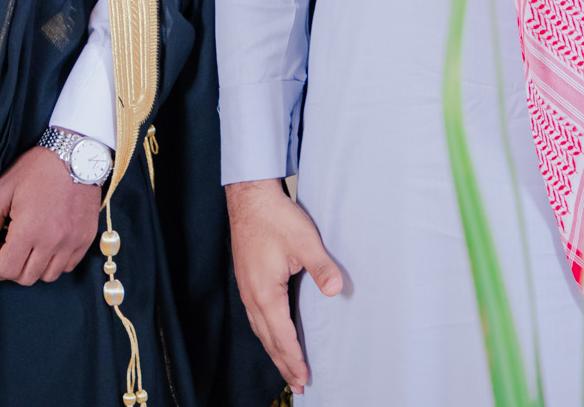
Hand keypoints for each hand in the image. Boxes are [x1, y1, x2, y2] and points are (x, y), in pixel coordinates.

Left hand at [0, 145, 102, 283]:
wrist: (77, 154)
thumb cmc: (36, 169)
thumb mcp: (1, 192)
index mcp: (30, 230)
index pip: (6, 270)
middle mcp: (54, 241)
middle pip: (26, 278)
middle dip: (9, 268)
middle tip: (6, 247)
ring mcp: (73, 241)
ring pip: (48, 276)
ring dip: (33, 267)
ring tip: (28, 246)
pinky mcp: (86, 238)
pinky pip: (68, 266)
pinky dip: (55, 262)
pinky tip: (47, 244)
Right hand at [227, 178, 341, 394]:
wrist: (249, 198)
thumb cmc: (275, 218)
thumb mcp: (305, 242)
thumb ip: (321, 267)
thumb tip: (337, 289)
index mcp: (265, 294)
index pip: (282, 337)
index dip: (294, 359)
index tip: (304, 378)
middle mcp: (252, 297)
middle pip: (269, 340)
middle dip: (284, 364)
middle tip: (298, 385)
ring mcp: (247, 290)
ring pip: (260, 330)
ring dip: (274, 351)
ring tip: (287, 367)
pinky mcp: (247, 281)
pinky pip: (256, 317)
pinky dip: (267, 333)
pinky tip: (273, 334)